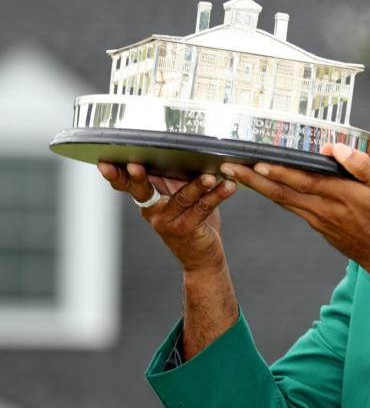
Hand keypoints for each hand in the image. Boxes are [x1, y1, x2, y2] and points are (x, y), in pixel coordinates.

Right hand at [97, 162, 236, 271]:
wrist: (202, 257)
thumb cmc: (192, 221)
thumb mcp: (179, 198)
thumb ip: (175, 181)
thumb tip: (180, 151)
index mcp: (149, 201)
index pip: (128, 185)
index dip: (116, 175)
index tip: (104, 163)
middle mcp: (153, 211)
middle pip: (143, 190)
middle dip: (138, 177)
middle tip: (136, 166)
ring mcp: (169, 222)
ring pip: (181, 197)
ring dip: (197, 185)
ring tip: (209, 175)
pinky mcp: (188, 229)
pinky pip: (203, 208)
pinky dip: (217, 195)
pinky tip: (228, 186)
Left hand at [221, 143, 369, 273]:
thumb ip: (361, 165)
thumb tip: (334, 149)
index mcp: (340, 196)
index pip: (303, 182)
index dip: (278, 172)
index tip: (255, 162)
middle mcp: (323, 209)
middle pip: (282, 193)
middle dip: (252, 179)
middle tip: (227, 167)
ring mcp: (317, 220)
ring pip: (282, 201)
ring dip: (258, 187)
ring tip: (236, 173)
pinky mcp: (317, 225)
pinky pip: (291, 207)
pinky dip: (273, 196)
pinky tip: (263, 186)